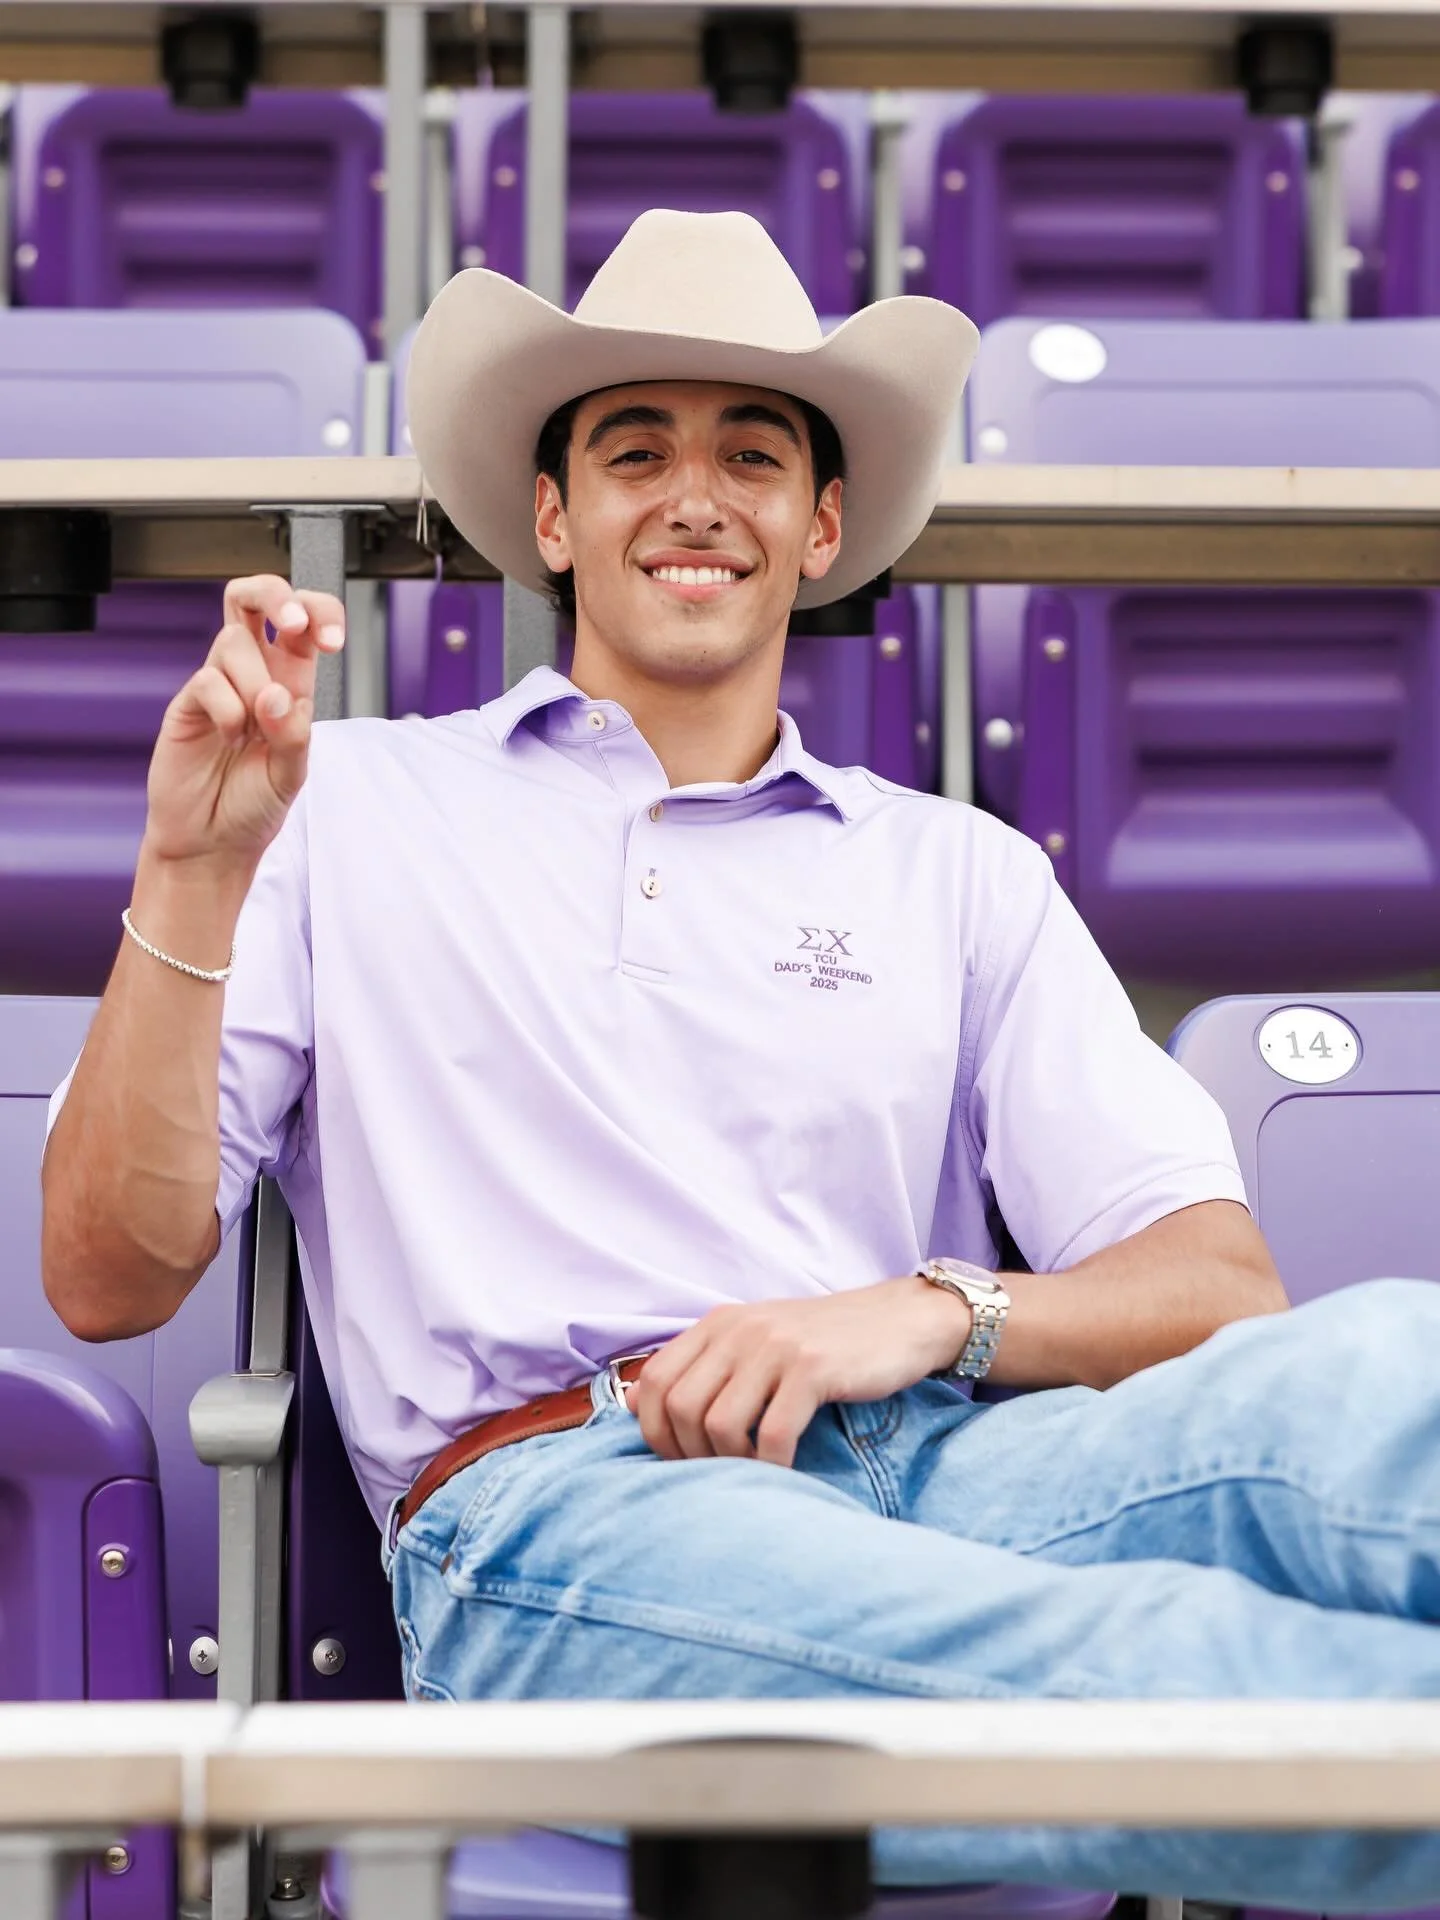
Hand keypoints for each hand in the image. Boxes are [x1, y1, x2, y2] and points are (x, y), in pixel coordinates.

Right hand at [143, 575, 344, 871]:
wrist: (212, 841)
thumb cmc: (255, 804)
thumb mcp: (292, 773)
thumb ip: (293, 735)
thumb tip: (276, 695)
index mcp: (290, 681)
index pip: (304, 623)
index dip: (319, 613)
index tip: (333, 642)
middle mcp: (254, 674)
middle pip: (254, 599)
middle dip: (275, 594)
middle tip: (292, 624)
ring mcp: (218, 685)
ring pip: (233, 641)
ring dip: (254, 682)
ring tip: (252, 730)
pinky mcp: (187, 704)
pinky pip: (207, 680)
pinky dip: (228, 709)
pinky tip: (230, 738)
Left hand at [628, 1274, 972, 1469]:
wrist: (902, 1319)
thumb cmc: (826, 1342)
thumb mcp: (755, 1342)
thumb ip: (699, 1367)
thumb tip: (632, 1400)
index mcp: (719, 1323)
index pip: (655, 1381)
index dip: (655, 1431)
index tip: (679, 1460)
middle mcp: (740, 1329)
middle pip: (680, 1406)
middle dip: (689, 1454)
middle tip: (717, 1475)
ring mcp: (776, 1346)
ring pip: (719, 1423)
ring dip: (730, 1462)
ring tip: (751, 1471)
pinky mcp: (813, 1368)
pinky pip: (772, 1433)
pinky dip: (771, 1464)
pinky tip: (784, 1470)